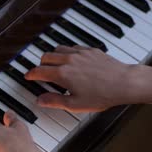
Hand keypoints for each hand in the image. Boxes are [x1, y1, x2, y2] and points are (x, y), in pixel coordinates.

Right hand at [25, 45, 148, 111]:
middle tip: (40, 72)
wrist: (124, 82)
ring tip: (54, 65)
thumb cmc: (102, 95)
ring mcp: (80, 53)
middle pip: (46, 57)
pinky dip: (67, 53)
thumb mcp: (75, 104)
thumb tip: (40, 100)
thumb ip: (54, 101)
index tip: (28, 76)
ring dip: (53, 56)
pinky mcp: (91, 50)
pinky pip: (73, 47)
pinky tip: (71, 60)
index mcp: (62, 74)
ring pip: (58, 49)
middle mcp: (69, 60)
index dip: (31, 74)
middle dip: (40, 64)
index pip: (39, 71)